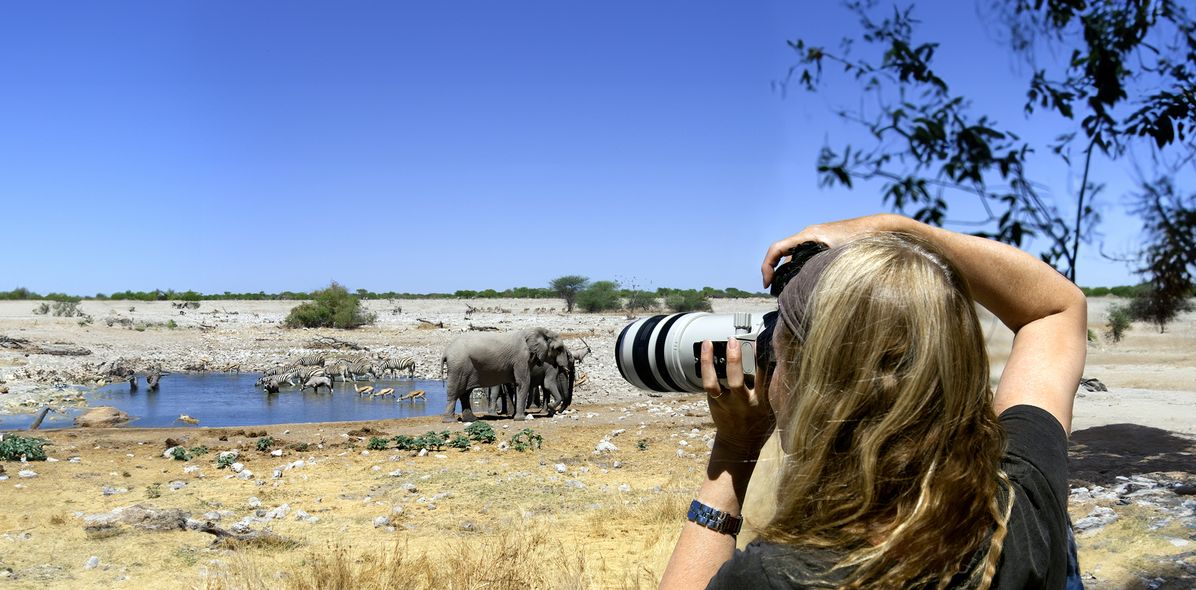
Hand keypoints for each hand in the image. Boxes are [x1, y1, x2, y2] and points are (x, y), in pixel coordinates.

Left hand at [701, 338, 773, 456]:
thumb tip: (776, 361)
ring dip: (710, 362)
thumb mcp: (774, 408)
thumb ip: (773, 388)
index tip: (763, 342)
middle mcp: (743, 403)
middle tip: (734, 341)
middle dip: (734, 360)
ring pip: (715, 383)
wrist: (740, 444)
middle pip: (737, 381)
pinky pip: (708, 384)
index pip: (764, 378)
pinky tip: (706, 350)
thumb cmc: (760, 422)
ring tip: (709, 343)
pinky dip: (706, 366)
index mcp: (762, 403)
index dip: (763, 359)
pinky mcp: (715, 402)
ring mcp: (727, 403)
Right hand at [761, 214, 899, 288]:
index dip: (767, 266)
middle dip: (775, 272)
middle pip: (782, 254)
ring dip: (789, 272)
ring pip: (794, 255)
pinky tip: (807, 283)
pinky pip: (805, 255)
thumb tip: (809, 290)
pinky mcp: (826, 243)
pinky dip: (800, 268)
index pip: (776, 249)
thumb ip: (823, 270)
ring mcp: (818, 238)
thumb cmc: (864, 238)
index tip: (767, 284)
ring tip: (790, 292)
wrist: (881, 227)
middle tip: (775, 292)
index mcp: (809, 235)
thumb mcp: (841, 257)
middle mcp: (810, 235)